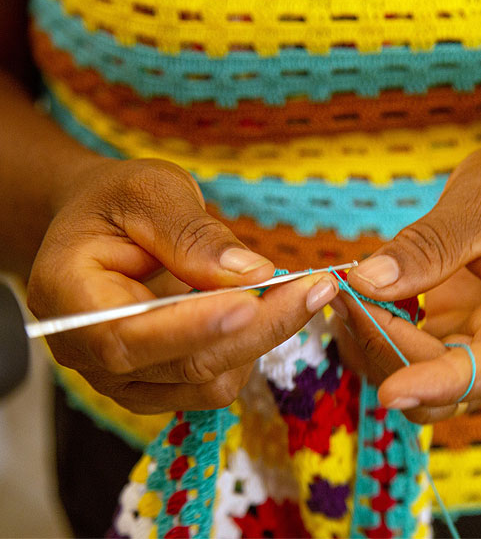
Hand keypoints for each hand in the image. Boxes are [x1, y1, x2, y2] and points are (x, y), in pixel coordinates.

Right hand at [27, 157, 337, 413]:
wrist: (101, 225)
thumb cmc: (117, 201)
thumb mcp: (149, 192)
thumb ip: (192, 234)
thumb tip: (252, 275)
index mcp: (68, 298)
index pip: (127, 335)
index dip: (192, 327)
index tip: (252, 303)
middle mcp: (87, 353)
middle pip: (182, 364)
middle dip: (257, 328)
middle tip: (315, 288)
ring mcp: (124, 378)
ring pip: (206, 383)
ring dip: (261, 339)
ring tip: (295, 291)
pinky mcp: (158, 385)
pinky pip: (213, 385)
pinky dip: (248, 349)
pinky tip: (265, 310)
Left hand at [336, 131, 480, 422]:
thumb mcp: (479, 206)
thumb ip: (426, 248)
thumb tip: (365, 282)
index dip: (435, 385)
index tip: (388, 393)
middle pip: (446, 383)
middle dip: (389, 349)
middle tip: (342, 296)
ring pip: (422, 375)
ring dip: (377, 344)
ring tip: (343, 294)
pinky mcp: (458, 332)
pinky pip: (414, 352)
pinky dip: (382, 332)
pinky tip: (357, 300)